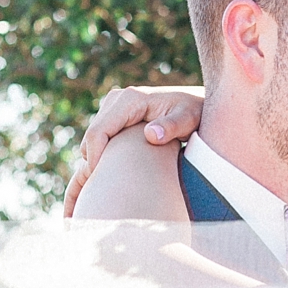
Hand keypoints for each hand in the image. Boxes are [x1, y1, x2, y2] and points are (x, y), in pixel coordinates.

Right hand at [65, 84, 205, 218]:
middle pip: (92, 136)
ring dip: (100, 158)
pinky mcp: (116, 115)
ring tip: (115, 181)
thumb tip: (151, 135)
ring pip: (94, 138)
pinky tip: (120, 171)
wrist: (196, 104)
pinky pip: (101, 137)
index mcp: (130, 100)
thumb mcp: (188, 120)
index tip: (102, 183)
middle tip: (107, 188)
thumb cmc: (195, 114)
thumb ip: (172, 127)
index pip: (98, 132)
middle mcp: (117, 98)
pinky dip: (106, 154)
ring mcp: (115, 105)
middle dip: (95, 162)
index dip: (96, 159)